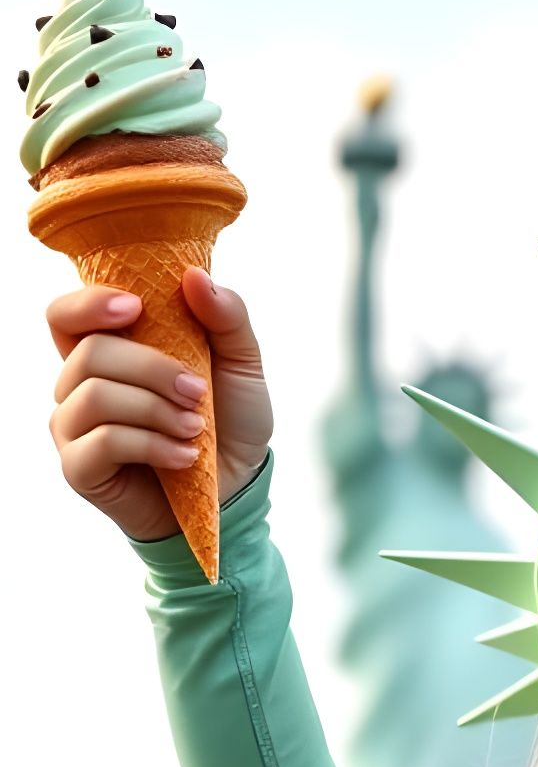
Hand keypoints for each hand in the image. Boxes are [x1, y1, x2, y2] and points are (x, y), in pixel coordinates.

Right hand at [47, 270, 273, 540]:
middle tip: (198, 392)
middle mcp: (79, 384)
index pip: (66, 315)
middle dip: (152, 369)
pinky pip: (102, 442)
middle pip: (91, 352)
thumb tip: (193, 276)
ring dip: (156, 410)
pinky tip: (184, 457)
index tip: (137, 307)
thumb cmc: (230, 423)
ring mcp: (74, 427)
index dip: (89, 303)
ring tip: (195, 429)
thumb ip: (226, 317)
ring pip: (96, 396)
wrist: (237, 490)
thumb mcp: (242, 365)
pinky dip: (151, 445)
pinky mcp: (79, 468)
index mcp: (108, 350)